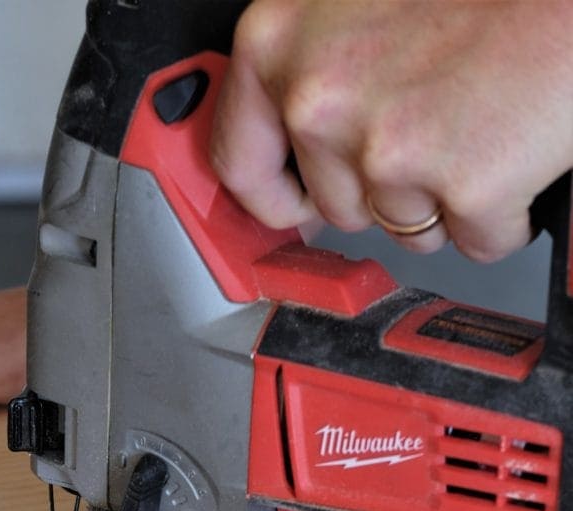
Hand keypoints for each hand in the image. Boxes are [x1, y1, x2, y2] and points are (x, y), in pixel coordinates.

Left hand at [210, 0, 572, 260]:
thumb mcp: (364, 7)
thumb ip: (315, 73)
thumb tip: (291, 154)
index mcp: (280, 40)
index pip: (239, 161)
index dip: (274, 193)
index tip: (292, 205)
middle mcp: (320, 96)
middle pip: (336, 204)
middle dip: (386, 183)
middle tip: (437, 116)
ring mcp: (389, 147)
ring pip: (403, 229)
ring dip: (445, 197)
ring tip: (481, 118)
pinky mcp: (464, 182)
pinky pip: (475, 241)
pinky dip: (502, 213)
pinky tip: (517, 145)